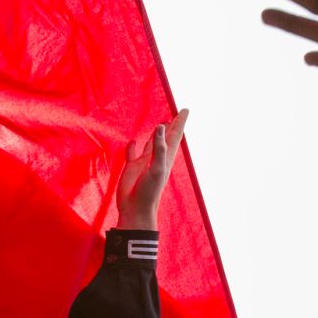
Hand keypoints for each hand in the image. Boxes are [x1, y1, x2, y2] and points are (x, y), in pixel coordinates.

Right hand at [115, 110, 188, 231]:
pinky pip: (132, 153)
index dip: (180, 122)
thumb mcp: (157, 168)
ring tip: (161, 123)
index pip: (175, 135)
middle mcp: (156, 157)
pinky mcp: (132, 167)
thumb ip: (159, 148)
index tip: (185, 109)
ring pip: (151, 143)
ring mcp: (144, 162)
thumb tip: (161, 126)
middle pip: (166, 137)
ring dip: (156, 134)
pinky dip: (133, 146)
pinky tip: (133, 141)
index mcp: (166, 157)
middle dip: (172, 125)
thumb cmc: (149, 191)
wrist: (135, 208)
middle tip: (178, 113)